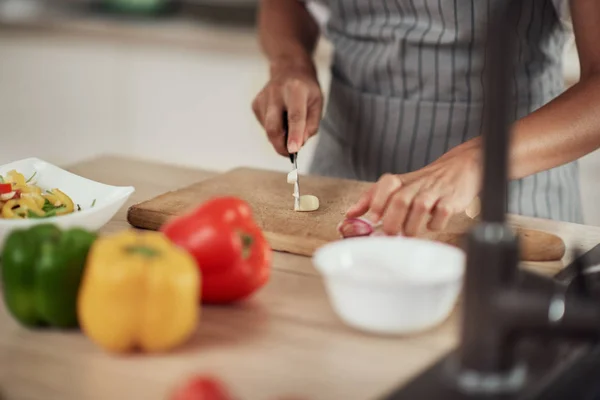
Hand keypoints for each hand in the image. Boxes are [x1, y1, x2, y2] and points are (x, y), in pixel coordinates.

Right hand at [252, 63, 322, 155]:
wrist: (288, 68)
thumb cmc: (306, 89)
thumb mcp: (317, 103)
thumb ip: (311, 125)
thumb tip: (298, 145)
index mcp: (296, 89)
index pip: (295, 116)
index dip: (294, 135)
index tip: (293, 151)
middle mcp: (276, 92)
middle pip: (273, 127)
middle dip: (281, 146)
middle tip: (290, 154)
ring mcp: (263, 98)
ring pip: (268, 129)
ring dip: (280, 136)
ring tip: (290, 125)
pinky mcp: (255, 104)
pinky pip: (265, 126)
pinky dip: (274, 129)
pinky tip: (280, 117)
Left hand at [346, 142, 481, 235]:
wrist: (461, 167)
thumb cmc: (424, 183)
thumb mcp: (399, 186)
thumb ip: (374, 199)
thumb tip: (350, 214)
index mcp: (402, 181)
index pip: (386, 185)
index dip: (377, 202)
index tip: (373, 219)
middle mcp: (417, 184)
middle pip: (400, 200)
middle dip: (392, 221)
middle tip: (389, 234)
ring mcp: (435, 191)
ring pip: (420, 207)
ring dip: (411, 226)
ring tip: (408, 234)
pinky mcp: (452, 200)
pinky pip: (442, 213)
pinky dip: (435, 224)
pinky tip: (431, 225)